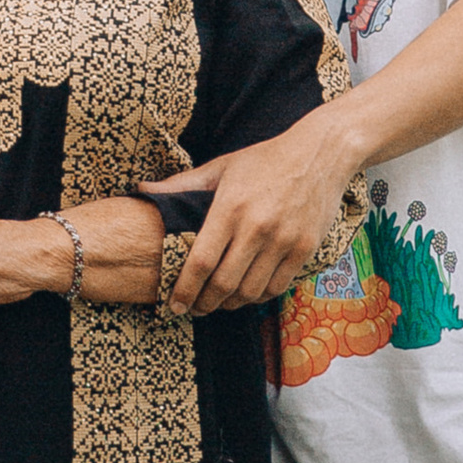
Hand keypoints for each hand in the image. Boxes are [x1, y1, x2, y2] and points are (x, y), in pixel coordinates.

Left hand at [170, 112, 357, 314]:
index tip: (173, 304)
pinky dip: (257, 297)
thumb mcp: (221, 167)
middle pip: (224, 284)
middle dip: (203, 304)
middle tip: (193, 309)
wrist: (321, 152)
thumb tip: (141, 190)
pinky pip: (277, 286)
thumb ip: (181, 184)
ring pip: (250, 291)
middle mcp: (257, 227)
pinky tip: (246, 293)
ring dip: (230, 304)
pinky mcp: (305, 249)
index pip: (201, 262)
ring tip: (217, 303)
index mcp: (230, 207)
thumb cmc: (265, 160)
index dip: (184, 289)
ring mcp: (284, 240)